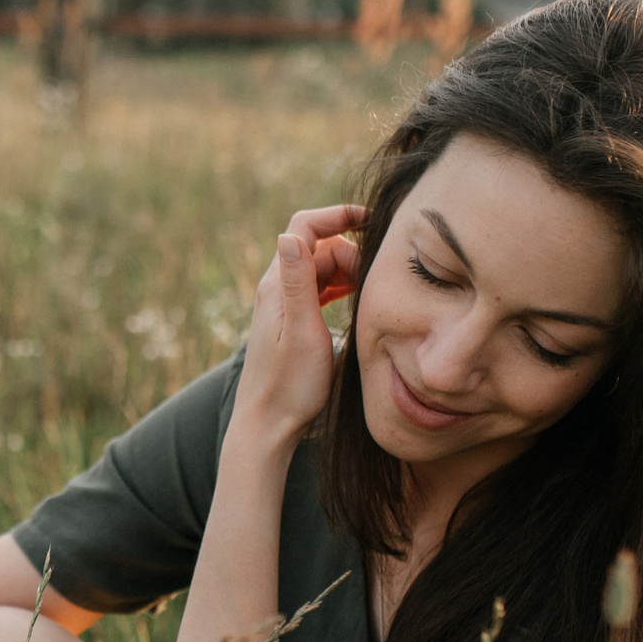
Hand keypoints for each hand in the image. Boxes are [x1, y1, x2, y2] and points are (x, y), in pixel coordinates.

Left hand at [234, 204, 364, 442]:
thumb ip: (298, 284)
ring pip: (320, 268)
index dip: (338, 216)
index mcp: (277, 286)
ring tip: (372, 292)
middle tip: (375, 283)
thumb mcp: (302, 333)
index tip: (373, 221)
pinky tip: (357, 299)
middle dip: (350, 251)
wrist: (267, 426)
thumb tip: (289, 235)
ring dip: (348, 270)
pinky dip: (340, 286)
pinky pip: (318, 289)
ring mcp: (283, 304)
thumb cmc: (289, 387)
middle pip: (317, 246)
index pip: (304, 227)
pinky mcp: (291, 321)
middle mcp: (276, 289)